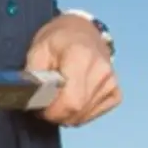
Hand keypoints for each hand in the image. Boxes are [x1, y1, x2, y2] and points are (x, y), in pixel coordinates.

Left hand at [25, 12, 120, 126]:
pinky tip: (72, 100)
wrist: (83, 31)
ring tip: (57, 100)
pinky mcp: (116, 92)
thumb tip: (32, 98)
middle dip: (57, 114)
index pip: (70, 100)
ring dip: (67, 115)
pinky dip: (80, 113)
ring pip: (85, 115)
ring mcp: (111, 83)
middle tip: (44, 105)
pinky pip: (95, 114)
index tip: (39, 107)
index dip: (52, 111)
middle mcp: (101, 71)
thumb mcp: (38, 49)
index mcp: (81, 57)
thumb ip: (34, 75)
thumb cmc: (58, 39)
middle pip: (77, 110)